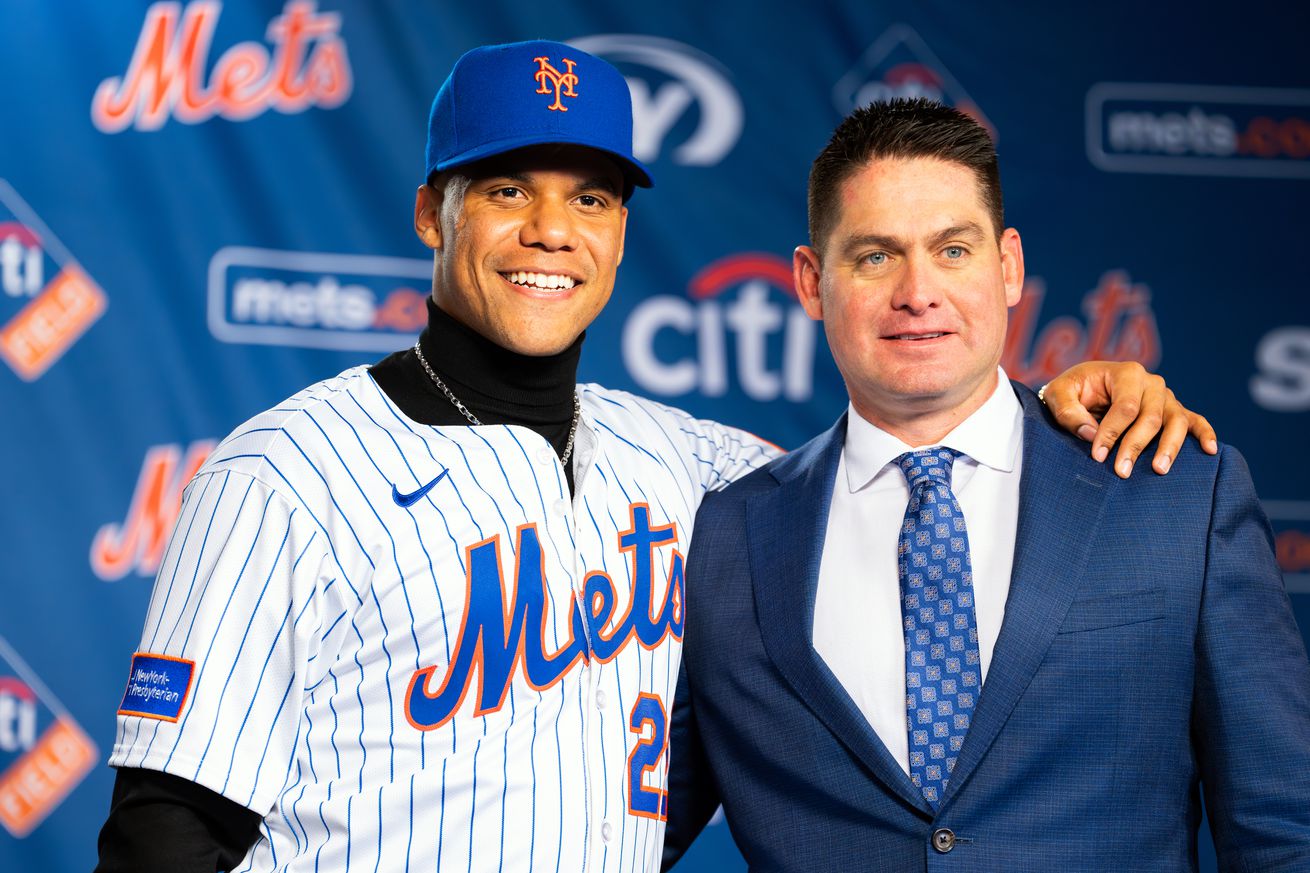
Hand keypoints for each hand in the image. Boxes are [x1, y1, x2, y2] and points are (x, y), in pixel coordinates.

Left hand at [1041, 361, 1217, 477]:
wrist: (1084, 387)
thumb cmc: (1072, 391)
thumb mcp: (1059, 394)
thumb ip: (1069, 412)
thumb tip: (1091, 435)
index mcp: (1126, 373)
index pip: (1125, 407)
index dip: (1111, 432)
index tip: (1097, 456)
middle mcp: (1151, 383)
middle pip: (1151, 417)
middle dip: (1135, 446)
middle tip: (1121, 472)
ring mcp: (1166, 397)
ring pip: (1175, 422)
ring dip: (1169, 447)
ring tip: (1159, 470)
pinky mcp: (1174, 411)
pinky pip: (1195, 421)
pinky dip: (1205, 433)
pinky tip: (1210, 451)